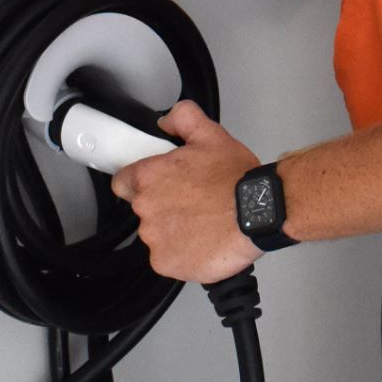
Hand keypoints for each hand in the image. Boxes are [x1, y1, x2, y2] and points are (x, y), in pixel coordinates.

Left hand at [111, 101, 262, 283]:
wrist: (258, 213)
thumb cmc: (235, 179)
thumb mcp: (211, 134)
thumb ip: (182, 118)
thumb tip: (167, 121)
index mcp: (149, 176)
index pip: (122, 182)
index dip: (139, 182)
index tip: (157, 185)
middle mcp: (146, 208)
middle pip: (143, 208)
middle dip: (163, 204)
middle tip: (191, 200)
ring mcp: (155, 238)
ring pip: (156, 234)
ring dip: (173, 229)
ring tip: (202, 220)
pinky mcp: (166, 263)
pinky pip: (167, 258)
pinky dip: (182, 252)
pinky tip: (202, 240)